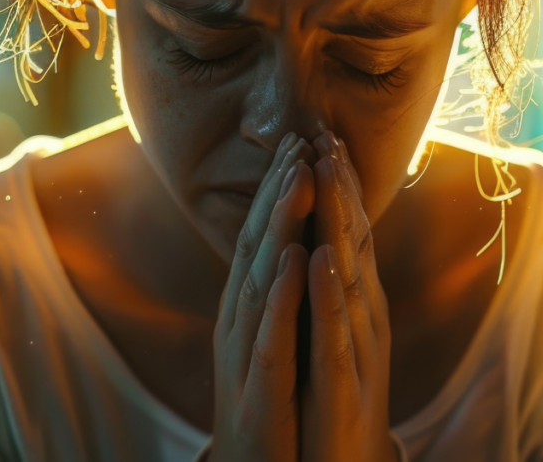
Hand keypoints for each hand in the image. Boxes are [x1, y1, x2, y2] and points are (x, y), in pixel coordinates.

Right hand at [210, 133, 314, 461]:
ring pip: (261, 277)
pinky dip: (280, 294)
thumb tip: (293, 245)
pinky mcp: (257, 389)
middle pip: (258, 244)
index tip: (301, 141)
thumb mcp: (274, 338)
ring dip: (279, 224)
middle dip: (278, 189)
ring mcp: (245, 353)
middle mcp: (241, 320)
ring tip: (299, 176)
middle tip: (297, 136)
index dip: (280, 189)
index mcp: (250, 307)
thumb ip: (279, 294)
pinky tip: (294, 258)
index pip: (265, 237)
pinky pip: (270, 335)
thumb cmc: (271, 405)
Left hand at [302, 133, 395, 461]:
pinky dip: (329, 293)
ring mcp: (357, 350)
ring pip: (348, 274)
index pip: (345, 234)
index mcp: (353, 306)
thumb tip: (322, 241)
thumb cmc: (332, 403)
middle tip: (326, 131)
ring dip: (338, 219)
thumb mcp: (331, 337)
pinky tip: (322, 257)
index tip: (321, 135)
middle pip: (351, 241)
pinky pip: (335, 333)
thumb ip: (331, 291)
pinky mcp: (344, 386)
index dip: (335, 186)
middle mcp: (362, 319)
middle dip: (339, 185)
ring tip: (327, 170)